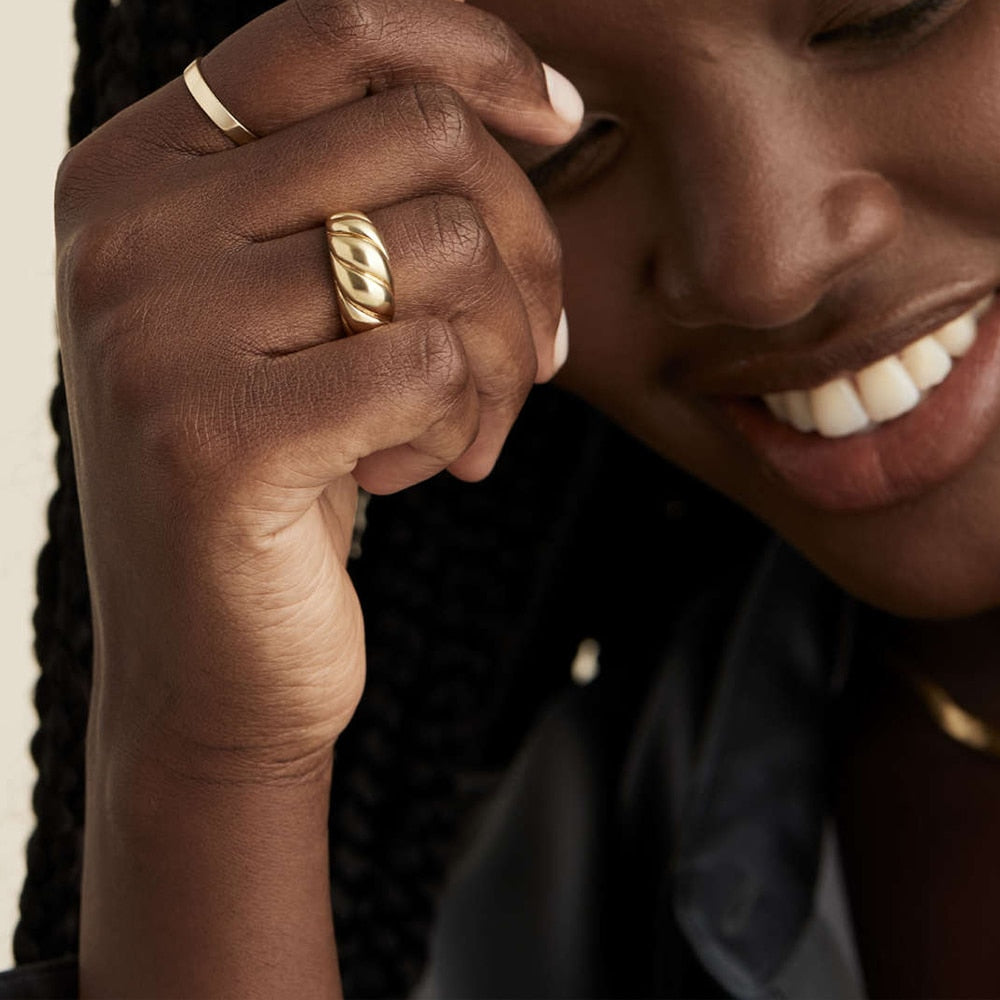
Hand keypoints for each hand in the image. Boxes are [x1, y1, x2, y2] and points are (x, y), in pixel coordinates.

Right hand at [56, 0, 580, 780]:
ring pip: (445, 254)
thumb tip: (522, 110)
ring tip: (471, 425)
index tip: (560, 119)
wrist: (207, 661)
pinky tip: (427, 473)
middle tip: (533, 348)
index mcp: (137, 172)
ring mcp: (157, 331)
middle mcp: (126, 229)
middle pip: (423, 139)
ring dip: (504, 352)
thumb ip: (358, 201)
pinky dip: (465, 423)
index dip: (473, 53)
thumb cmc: (279, 477)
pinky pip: (432, 365)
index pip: (330, 33)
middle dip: (524, 247)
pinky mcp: (213, 439)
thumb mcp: (295, 315)